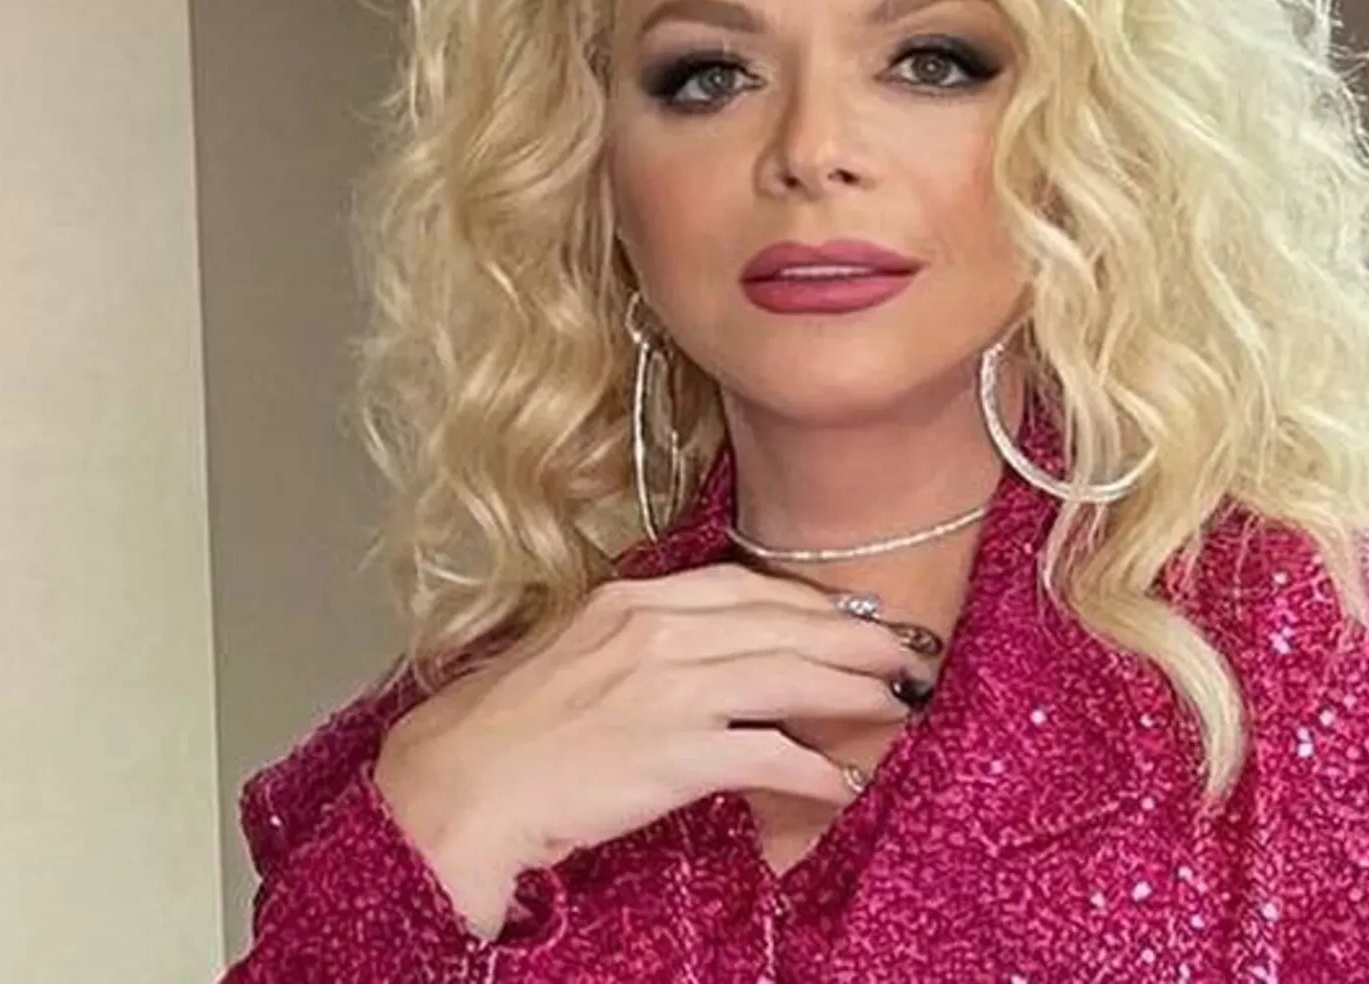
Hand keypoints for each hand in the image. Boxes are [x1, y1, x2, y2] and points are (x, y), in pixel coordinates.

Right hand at [371, 563, 936, 937]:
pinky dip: (817, 768)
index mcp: (636, 599)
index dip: (810, 602)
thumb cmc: (508, 726)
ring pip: (794, 677)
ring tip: (899, 701)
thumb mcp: (577, 647)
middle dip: (857, 640)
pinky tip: (844, 780)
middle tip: (906, 652)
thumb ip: (644, 636)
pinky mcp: (680, 753)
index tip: (852, 616)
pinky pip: (772, 755)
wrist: (463, 782)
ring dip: (857, 691)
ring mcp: (674, 690)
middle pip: (786, 624)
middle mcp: (661, 631)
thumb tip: (704, 650)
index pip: (747, 586)